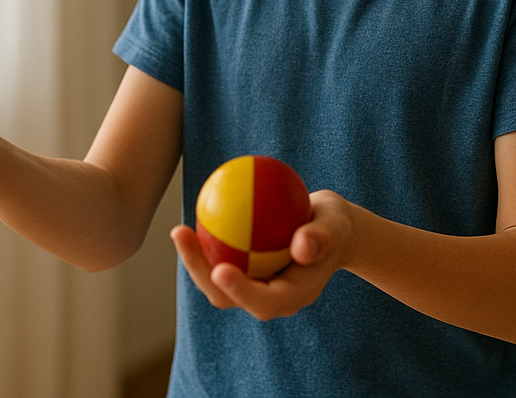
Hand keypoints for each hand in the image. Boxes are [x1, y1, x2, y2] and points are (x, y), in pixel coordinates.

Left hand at [170, 189, 355, 320]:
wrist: (329, 229)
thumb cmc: (334, 224)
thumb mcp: (336, 224)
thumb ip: (322, 236)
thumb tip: (302, 246)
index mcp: (293, 295)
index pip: (263, 302)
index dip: (239, 291)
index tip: (220, 269)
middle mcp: (268, 297)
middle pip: (227, 297)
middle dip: (201, 274)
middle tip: (183, 236)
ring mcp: (254, 285)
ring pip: (216, 283)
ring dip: (194, 260)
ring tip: (179, 230)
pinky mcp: (244, 270)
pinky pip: (220, 258)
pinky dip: (204, 243)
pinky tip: (193, 214)